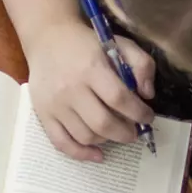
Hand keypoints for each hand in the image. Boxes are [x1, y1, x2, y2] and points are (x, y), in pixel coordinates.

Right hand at [23, 18, 155, 162]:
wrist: (48, 38)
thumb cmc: (87, 42)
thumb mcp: (120, 43)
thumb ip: (141, 65)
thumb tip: (147, 95)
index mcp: (91, 68)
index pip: (119, 99)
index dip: (138, 113)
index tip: (148, 117)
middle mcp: (71, 88)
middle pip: (102, 123)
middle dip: (126, 133)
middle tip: (134, 131)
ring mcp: (55, 104)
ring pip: (85, 136)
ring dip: (107, 140)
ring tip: (116, 133)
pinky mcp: (43, 114)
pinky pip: (61, 142)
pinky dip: (81, 154)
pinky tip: (97, 154)